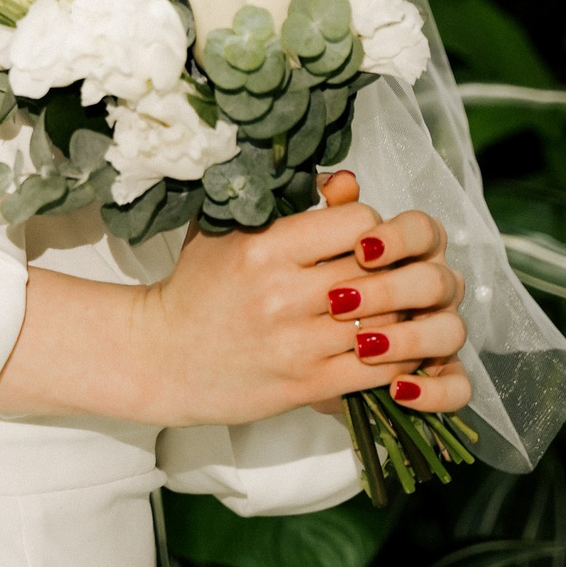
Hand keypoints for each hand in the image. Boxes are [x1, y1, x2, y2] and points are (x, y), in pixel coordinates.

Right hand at [137, 167, 469, 430]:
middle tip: (396, 274)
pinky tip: (394, 348)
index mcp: (265, 246)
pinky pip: (377, 370)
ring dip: (403, 315)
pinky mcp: (305, 385)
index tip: (362, 238)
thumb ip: (285, 202)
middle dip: (396, 271)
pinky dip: (396, 358)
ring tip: (402, 309)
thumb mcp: (227, 230)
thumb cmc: (198, 287)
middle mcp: (283, 293)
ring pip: (387, 322)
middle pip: (380, 271)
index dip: (372, 227)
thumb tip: (347, 181)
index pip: (359, 222)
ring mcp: (296, 343)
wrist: (162, 357)